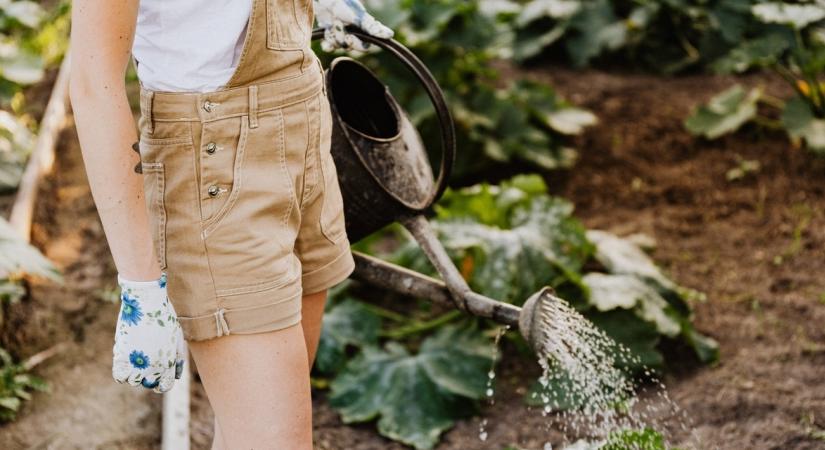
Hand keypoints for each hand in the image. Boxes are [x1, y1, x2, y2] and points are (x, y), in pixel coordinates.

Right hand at [112, 272, 184, 393]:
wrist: (146, 301)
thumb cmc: (164, 316)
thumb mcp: (176, 337)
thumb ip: (177, 357)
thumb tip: (177, 374)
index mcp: (168, 362)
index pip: (165, 386)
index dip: (162, 382)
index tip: (159, 374)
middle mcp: (153, 366)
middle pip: (149, 384)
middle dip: (149, 377)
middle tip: (147, 364)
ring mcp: (136, 362)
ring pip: (133, 381)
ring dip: (135, 374)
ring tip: (137, 361)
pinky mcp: (121, 356)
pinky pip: (119, 376)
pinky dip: (122, 372)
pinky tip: (126, 362)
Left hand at [313, 0, 393, 51]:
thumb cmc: (344, 4)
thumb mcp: (359, 16)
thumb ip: (373, 27)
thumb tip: (390, 35)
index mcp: (362, 30)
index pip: (364, 47)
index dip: (356, 44)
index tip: (348, 36)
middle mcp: (353, 34)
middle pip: (350, 47)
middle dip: (342, 38)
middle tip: (337, 24)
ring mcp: (341, 35)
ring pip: (339, 46)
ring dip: (334, 36)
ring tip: (332, 23)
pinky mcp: (330, 35)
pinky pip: (329, 48)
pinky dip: (327, 44)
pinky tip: (327, 32)